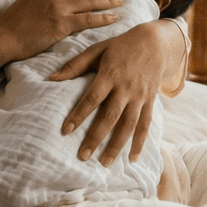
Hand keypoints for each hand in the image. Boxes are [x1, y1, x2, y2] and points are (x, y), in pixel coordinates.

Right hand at [0, 0, 121, 62]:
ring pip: (91, 2)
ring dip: (109, 3)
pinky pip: (88, 19)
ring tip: (121, 5)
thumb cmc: (14, 24)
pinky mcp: (61, 23)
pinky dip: (103, 18)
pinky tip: (114, 19)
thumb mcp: (32, 1)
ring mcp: (58, 7)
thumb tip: (65, 2)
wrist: (1, 37)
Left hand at [49, 21, 181, 165]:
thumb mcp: (97, 50)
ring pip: (128, 125)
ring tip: (104, 163)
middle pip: (110, 116)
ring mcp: (140, 96)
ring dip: (117, 145)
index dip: (79, 114)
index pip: (92, 98)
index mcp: (110, 74)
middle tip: (82, 156)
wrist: (155, 43)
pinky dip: (139, 142)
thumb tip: (51, 79)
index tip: (66, 130)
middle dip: (96, 138)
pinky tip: (131, 158)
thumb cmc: (120, 47)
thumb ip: (75, 65)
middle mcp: (126, 87)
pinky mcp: (150, 101)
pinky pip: (145, 125)